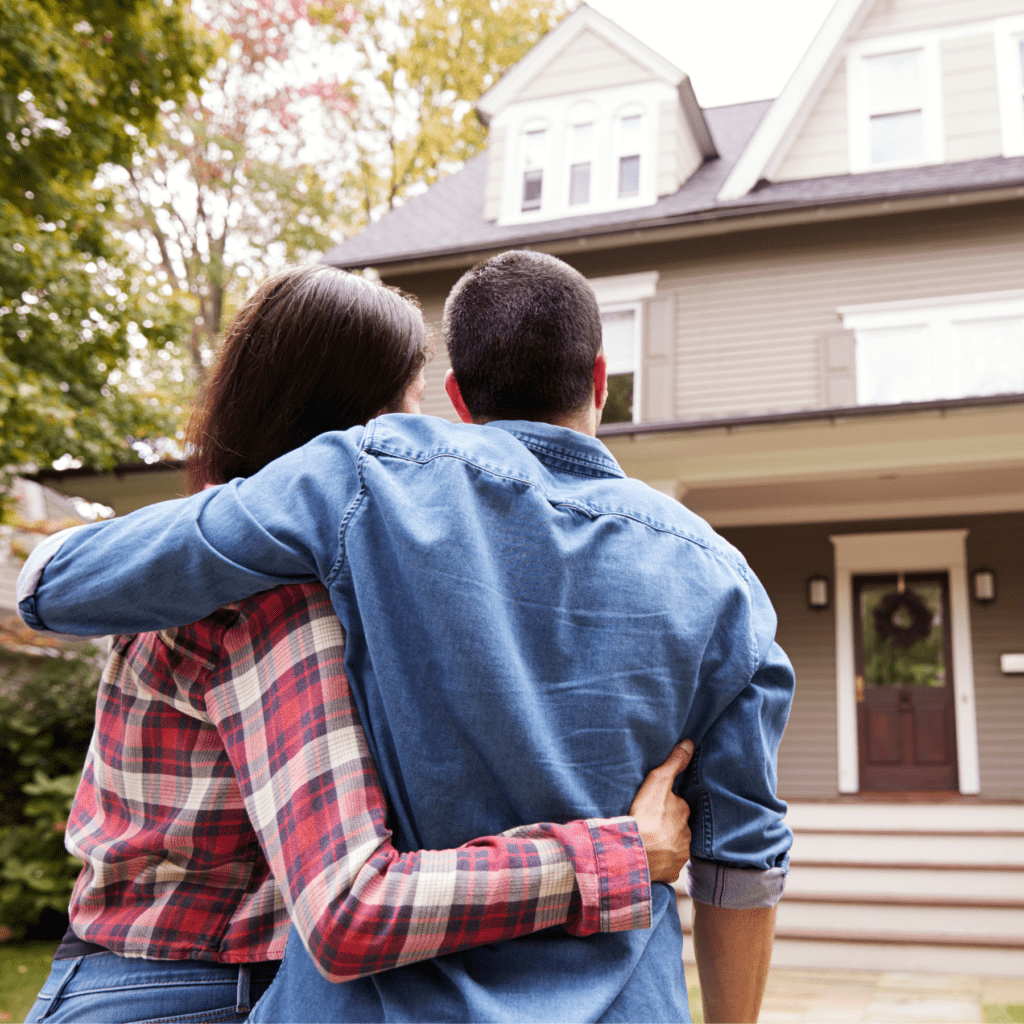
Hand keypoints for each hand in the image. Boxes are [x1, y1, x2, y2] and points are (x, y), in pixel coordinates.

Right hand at [629, 740, 693, 883]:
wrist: (635, 853)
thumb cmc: (645, 816)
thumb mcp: (658, 783)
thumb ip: (673, 763)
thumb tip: (689, 744)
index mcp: (683, 812)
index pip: (678, 805)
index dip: (667, 803)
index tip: (656, 804)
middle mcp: (686, 834)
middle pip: (677, 825)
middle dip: (668, 824)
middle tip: (651, 822)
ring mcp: (679, 855)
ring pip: (674, 845)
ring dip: (665, 842)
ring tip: (649, 840)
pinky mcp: (671, 871)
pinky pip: (667, 864)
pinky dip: (661, 860)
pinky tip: (650, 856)